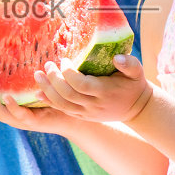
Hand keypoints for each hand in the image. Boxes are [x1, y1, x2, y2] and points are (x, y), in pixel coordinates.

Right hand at [0, 67, 75, 133]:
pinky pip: (19, 116)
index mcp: (8, 107)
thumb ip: (25, 73)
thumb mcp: (35, 83)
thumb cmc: (55, 97)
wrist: (75, 116)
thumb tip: (17, 46)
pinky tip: (8, 97)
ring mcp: (21, 121)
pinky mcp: (34, 122)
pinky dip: (12, 107)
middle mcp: (11, 116)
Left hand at [30, 55, 152, 124]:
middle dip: (54, 80)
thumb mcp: (137, 72)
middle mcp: (94, 104)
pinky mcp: (83, 116)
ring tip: (38, 75)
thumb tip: (117, 58)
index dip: (69, 73)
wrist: (136, 108)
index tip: (64, 60)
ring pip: (62, 105)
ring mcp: (87, 113)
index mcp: (105, 92)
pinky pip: (63, 111)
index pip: (81, 84)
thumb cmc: (134, 85)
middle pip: (68, 95)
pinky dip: (49, 102)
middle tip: (47, 65)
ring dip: (47, 91)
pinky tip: (39, 93)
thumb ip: (130, 64)